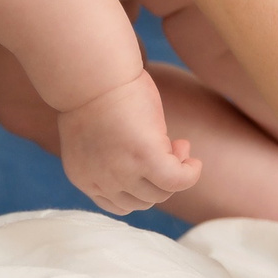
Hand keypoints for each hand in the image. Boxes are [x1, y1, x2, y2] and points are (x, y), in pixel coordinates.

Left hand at [54, 72, 203, 214]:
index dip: (140, 186)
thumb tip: (153, 161)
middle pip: (142, 201)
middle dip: (159, 179)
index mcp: (83, 176)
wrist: (92, 73)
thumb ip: (114, 157)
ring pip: (161, 193)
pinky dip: (190, 174)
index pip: (118, 203)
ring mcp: (122, 173)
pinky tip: (193, 161)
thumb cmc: (94, 92)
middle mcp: (101, 181)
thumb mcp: (98, 137)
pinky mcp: (145, 159)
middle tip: (169, 147)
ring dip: (175, 171)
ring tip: (177, 144)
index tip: (148, 164)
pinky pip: (178, 181)